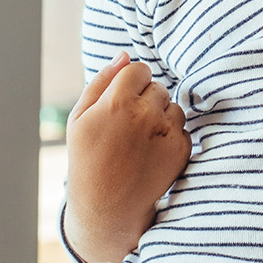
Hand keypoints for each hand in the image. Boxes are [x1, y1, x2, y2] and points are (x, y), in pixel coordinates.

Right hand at [62, 52, 190, 262]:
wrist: (107, 208)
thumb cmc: (87, 160)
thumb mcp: (79, 119)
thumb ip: (101, 81)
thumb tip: (124, 55)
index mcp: (117, 101)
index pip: (140, 69)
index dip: (131, 84)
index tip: (122, 102)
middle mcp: (146, 113)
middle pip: (158, 87)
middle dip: (146, 100)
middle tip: (128, 127)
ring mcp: (167, 132)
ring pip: (173, 107)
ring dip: (161, 118)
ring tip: (140, 142)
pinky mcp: (181, 149)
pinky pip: (183, 128)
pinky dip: (171, 137)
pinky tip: (152, 154)